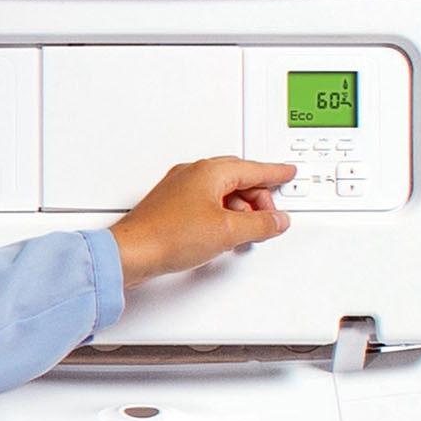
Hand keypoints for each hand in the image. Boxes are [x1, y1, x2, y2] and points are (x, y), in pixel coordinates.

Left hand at [109, 157, 294, 287]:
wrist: (132, 252)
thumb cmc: (168, 236)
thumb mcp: (227, 232)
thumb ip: (259, 224)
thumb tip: (277, 220)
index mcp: (209, 172)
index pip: (253, 168)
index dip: (275, 173)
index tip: (287, 172)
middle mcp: (193, 174)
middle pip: (238, 178)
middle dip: (258, 196)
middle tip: (270, 215)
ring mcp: (180, 189)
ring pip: (222, 191)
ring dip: (239, 209)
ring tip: (248, 230)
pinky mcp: (172, 206)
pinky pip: (207, 202)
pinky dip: (222, 215)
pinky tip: (224, 233)